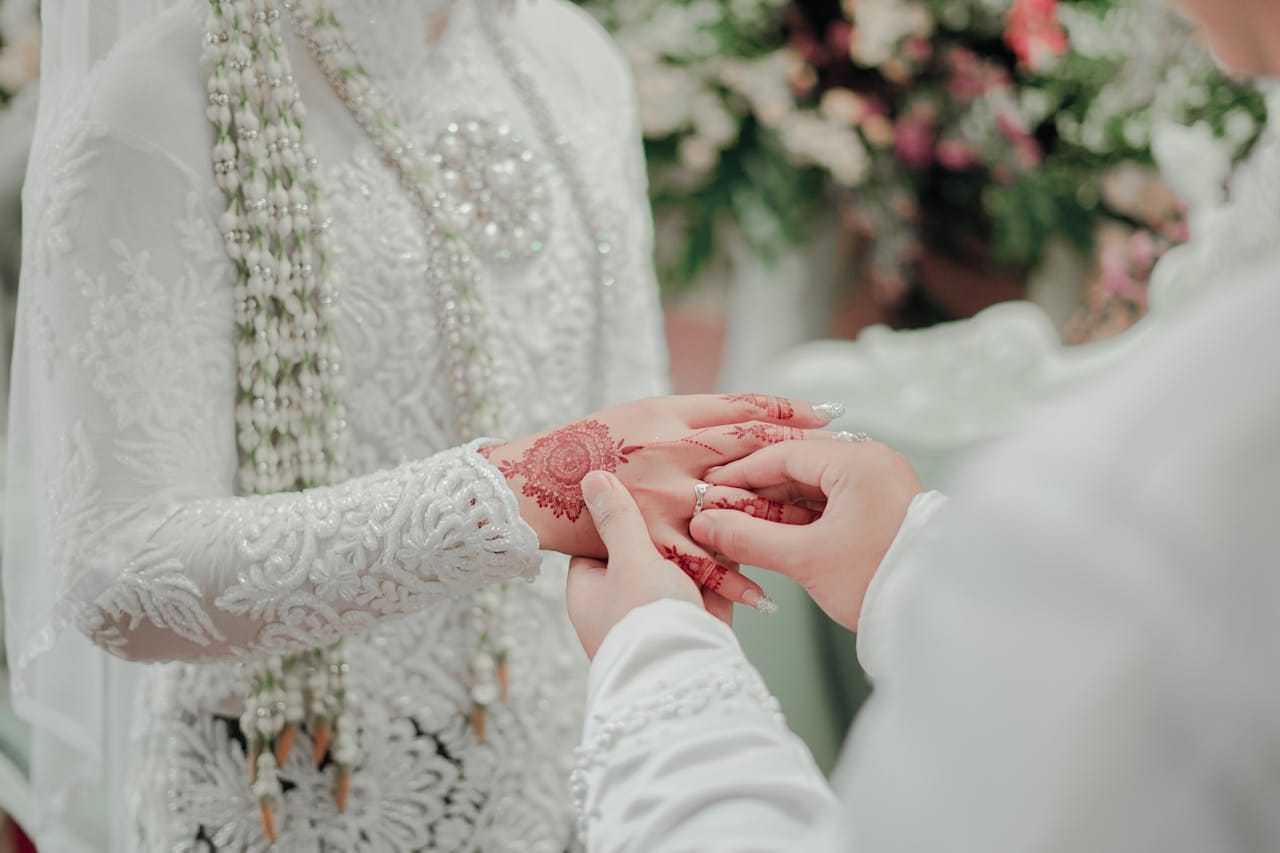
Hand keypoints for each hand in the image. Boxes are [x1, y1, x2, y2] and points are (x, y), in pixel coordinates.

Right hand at [482, 394, 842, 609]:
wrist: (535, 484)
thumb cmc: (594, 438)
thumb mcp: (648, 410)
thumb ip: (700, 414)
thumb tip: (760, 415)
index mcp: (671, 419)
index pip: (745, 414)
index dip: (789, 413)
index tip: (829, 415)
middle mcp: (671, 456)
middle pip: (749, 461)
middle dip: (799, 465)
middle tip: (845, 467)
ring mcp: (662, 500)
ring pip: (733, 513)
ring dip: (779, 523)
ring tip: (824, 530)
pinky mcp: (650, 540)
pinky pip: (700, 564)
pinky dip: (734, 582)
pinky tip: (766, 595)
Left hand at [567, 470, 729, 658]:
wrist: (687, 679)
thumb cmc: (644, 621)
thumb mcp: (628, 559)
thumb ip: (618, 519)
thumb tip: (591, 479)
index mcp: (591, 589)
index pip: (594, 541)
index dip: (614, 512)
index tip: (633, 482)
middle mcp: (622, 602)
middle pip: (641, 551)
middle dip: (665, 525)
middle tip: (681, 487)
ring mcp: (661, 613)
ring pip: (679, 566)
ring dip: (698, 541)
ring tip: (714, 500)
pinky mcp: (697, 620)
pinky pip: (709, 582)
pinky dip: (722, 562)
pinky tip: (735, 530)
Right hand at [689, 440, 921, 630]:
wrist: (936, 617)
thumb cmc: (881, 583)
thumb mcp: (805, 560)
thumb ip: (748, 538)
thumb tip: (706, 524)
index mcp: (858, 461)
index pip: (784, 452)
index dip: (741, 473)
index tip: (710, 489)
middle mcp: (872, 463)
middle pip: (798, 465)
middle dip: (757, 490)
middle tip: (722, 509)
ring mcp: (880, 484)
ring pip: (814, 485)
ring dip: (777, 507)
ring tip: (742, 527)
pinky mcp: (883, 507)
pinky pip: (831, 501)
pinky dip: (801, 517)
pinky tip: (775, 534)